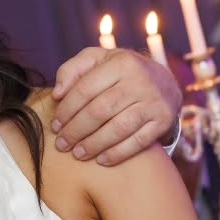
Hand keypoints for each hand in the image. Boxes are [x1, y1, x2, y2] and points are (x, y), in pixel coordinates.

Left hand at [49, 47, 180, 164]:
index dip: (66, 110)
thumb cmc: (119, 72)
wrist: (164, 81)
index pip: (85, 90)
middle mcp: (140, 81)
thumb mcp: (97, 60)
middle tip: (61, 144)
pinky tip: (101, 160)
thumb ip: (72, 70)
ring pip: (118, 128)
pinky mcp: (163, 121)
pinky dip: (118, 153)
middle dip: (76, 131)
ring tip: (78, 153)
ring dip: (94, 145)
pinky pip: (138, 142)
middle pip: (100, 111)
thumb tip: (57, 94)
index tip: (55, 125)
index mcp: (121, 63)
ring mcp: (154, 102)